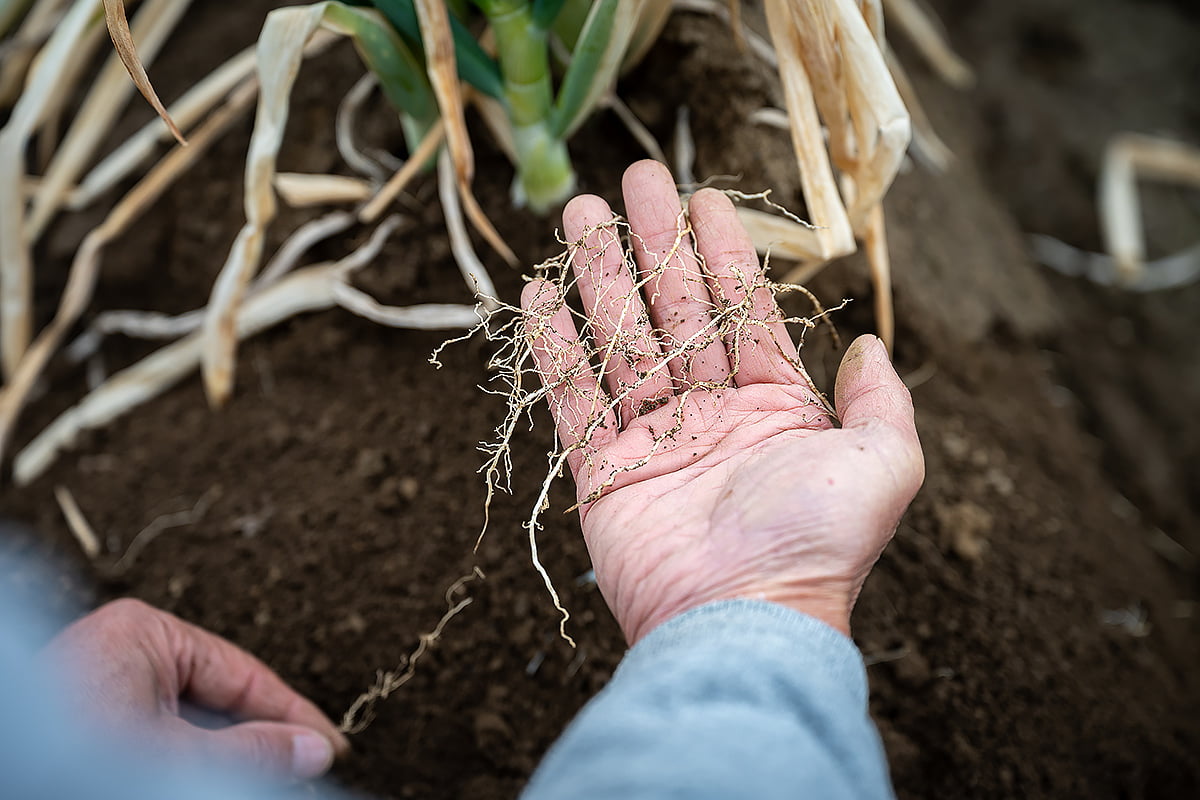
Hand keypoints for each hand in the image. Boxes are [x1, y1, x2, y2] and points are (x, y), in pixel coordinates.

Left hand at [43, 598, 348, 779]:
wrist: (6, 777)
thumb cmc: (69, 763)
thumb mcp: (178, 757)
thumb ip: (253, 752)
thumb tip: (315, 749)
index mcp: (143, 635)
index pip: (242, 673)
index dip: (292, 715)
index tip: (330, 748)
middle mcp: (121, 654)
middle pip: (217, 702)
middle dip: (259, 744)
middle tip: (303, 774)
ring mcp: (101, 693)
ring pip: (189, 729)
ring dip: (227, 760)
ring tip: (268, 782)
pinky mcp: (88, 728)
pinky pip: (157, 742)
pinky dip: (190, 766)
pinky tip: (215, 782)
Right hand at [522, 160, 923, 642]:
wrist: (742, 620)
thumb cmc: (817, 543)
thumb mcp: (883, 463)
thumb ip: (882, 398)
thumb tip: (871, 342)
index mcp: (775, 407)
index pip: (742, 310)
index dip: (723, 251)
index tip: (702, 197)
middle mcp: (711, 414)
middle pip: (675, 311)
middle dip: (653, 244)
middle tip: (630, 180)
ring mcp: (652, 440)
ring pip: (620, 341)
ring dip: (599, 278)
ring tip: (579, 215)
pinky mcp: (602, 472)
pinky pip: (572, 399)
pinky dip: (554, 350)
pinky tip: (539, 296)